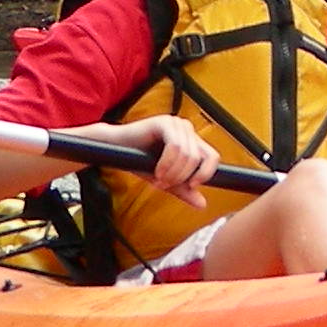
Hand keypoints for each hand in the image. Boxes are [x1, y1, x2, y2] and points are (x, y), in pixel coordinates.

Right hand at [93, 115, 218, 206]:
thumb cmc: (140, 162)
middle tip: (164, 185)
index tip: (191, 186)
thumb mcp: (166, 180)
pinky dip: (167, 163)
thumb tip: (203, 205)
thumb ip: (184, 190)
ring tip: (158, 180)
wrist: (114, 149)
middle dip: (181, 177)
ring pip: (187, 154)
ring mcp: (176, 124)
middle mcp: (187, 130)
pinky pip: (175, 146)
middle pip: (198, 158)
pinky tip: (157, 171)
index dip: (205, 174)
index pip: (212, 157)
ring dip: (173, 172)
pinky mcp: (164, 122)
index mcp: (192, 141)